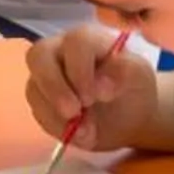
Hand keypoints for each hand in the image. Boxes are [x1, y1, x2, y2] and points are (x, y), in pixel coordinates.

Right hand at [23, 26, 157, 151]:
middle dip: (54, 88)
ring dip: (58, 115)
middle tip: (73, 113)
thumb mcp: (139, 75)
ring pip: (34, 88)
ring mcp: (46, 75)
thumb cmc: (134, 86)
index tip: (97, 96)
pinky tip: (82, 135)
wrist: (130, 113)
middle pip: (38, 56)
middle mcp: (60, 51)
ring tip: (88, 132)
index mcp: (87, 38)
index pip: (74, 43)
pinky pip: (38, 111)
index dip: (81, 69)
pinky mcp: (41, 100)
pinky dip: (58, 128)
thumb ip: (123, 72)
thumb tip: (99, 86)